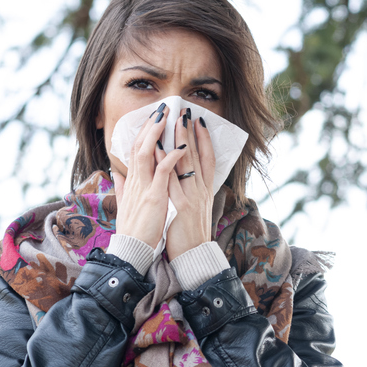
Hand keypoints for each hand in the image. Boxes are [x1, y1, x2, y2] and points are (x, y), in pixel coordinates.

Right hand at [112, 105, 186, 248]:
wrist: (134, 250)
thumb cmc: (135, 228)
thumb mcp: (126, 203)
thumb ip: (121, 186)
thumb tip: (115, 173)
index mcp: (132, 181)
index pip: (135, 150)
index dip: (144, 132)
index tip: (153, 117)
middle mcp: (136, 181)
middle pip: (139, 145)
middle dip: (151, 125)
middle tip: (162, 107)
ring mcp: (144, 188)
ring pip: (147, 153)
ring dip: (157, 133)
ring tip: (168, 116)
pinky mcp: (154, 197)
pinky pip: (162, 172)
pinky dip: (170, 158)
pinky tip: (180, 147)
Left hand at [163, 108, 215, 260]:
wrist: (194, 254)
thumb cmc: (190, 232)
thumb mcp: (194, 207)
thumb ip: (190, 190)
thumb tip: (186, 177)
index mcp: (204, 189)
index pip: (207, 158)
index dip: (204, 138)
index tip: (199, 120)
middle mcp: (201, 189)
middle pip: (198, 155)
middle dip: (191, 132)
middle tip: (186, 111)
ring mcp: (193, 196)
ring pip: (187, 163)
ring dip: (181, 140)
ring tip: (176, 121)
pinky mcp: (182, 205)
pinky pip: (172, 180)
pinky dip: (166, 162)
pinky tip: (160, 148)